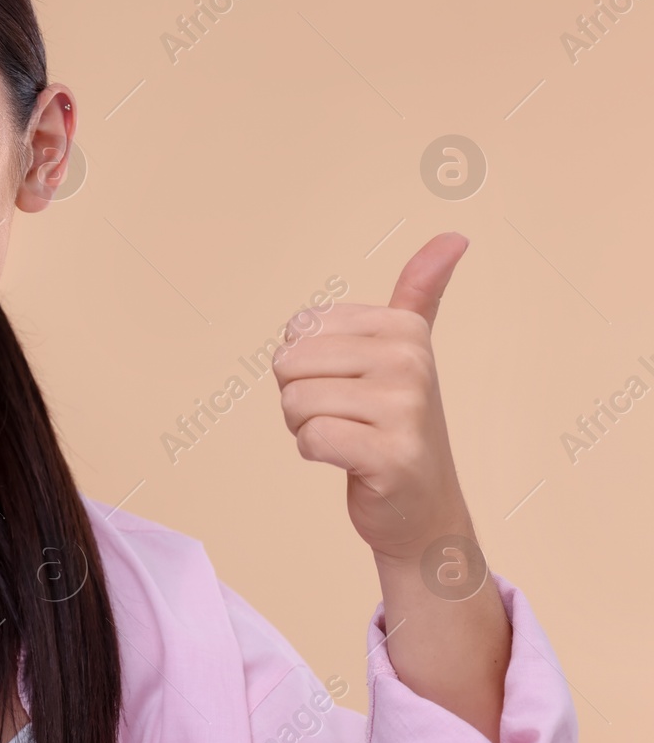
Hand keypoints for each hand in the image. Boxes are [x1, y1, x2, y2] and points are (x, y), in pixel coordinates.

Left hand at [272, 232, 472, 561]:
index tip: (348, 384)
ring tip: (348, 437)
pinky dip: (315, 453)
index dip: (305, 363)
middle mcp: (410, 360)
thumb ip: (421, 293)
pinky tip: (350, 460)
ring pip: (295, 402)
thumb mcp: (406, 350)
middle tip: (344, 417)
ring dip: (306, 427)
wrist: (420, 506)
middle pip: (289, 364)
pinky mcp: (392, 454)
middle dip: (299, 397)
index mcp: (403, 327)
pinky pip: (310, 439)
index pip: (297, 329)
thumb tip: (454, 236)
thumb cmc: (396, 423)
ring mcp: (405, 407)